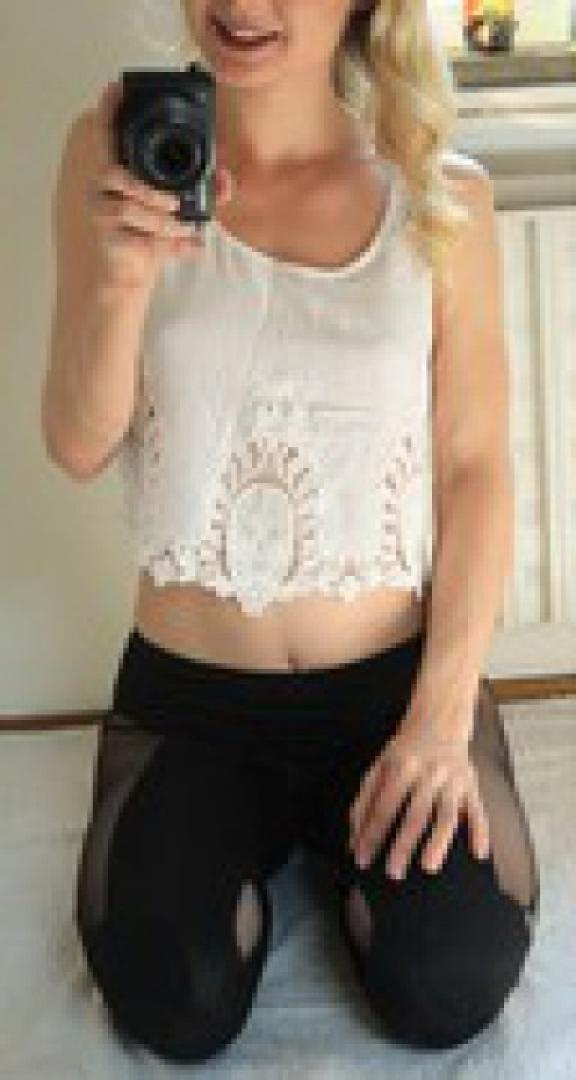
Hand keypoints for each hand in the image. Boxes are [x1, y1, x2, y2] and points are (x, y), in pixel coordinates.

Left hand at [348, 709, 490, 879]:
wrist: (439, 721)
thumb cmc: (405, 750)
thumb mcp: (379, 766)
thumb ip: (365, 801)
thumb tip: (354, 838)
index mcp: (402, 766)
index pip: (384, 805)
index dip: (372, 832)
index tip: (363, 857)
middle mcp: (429, 772)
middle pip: (415, 812)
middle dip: (403, 844)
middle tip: (393, 871)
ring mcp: (453, 780)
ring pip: (447, 814)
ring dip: (438, 841)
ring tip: (429, 866)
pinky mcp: (472, 785)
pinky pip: (479, 811)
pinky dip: (480, 832)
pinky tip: (478, 853)